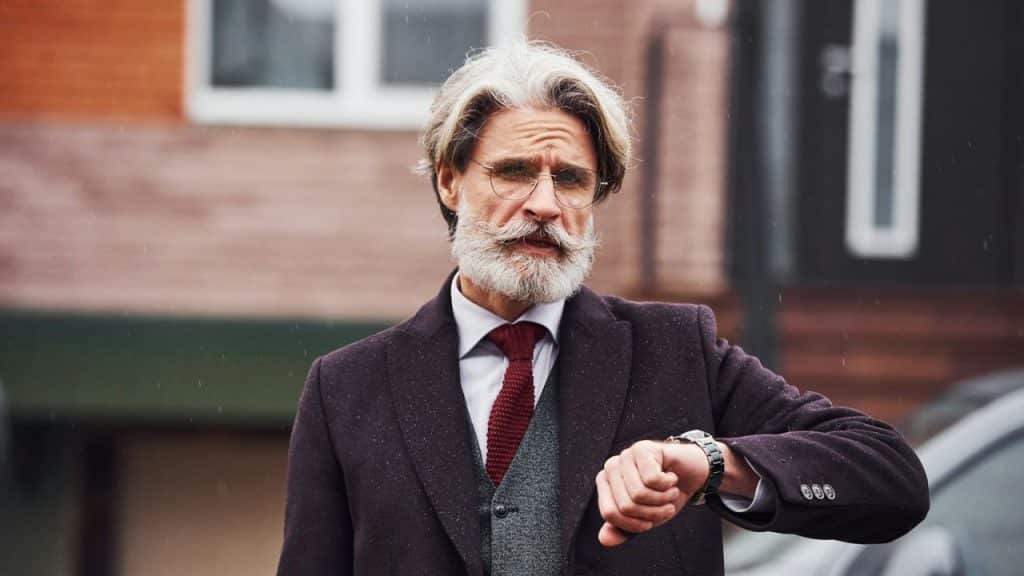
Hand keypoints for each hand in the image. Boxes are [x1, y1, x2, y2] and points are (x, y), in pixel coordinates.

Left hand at [595, 440, 710, 546]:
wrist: (693, 474)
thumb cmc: (666, 495)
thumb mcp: (646, 519)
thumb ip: (624, 530)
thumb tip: (604, 539)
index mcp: (605, 484)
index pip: (609, 513)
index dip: (635, 524)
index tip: (650, 521)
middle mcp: (611, 467)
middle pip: (626, 505)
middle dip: (652, 513)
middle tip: (666, 505)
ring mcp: (626, 455)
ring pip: (639, 493)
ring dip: (663, 499)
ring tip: (670, 492)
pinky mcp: (643, 448)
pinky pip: (652, 479)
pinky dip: (669, 485)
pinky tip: (672, 477)